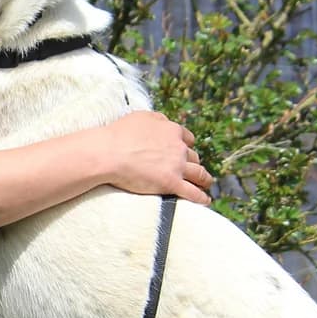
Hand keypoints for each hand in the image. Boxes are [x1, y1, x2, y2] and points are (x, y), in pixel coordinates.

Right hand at [88, 110, 214, 203]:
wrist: (110, 153)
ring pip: (198, 174)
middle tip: (194, 169)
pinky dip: (201, 197)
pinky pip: (192, 192)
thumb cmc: (120, 134)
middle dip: (194, 162)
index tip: (185, 152)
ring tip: (206, 184)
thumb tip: (165, 122)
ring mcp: (177, 167)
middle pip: (193, 156)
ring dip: (204, 179)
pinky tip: (205, 200)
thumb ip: (158, 119)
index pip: (187, 138)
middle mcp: (179, 148)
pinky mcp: (171, 183)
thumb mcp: (142, 117)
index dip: (186, 146)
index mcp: (172, 131)